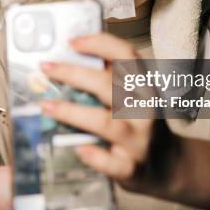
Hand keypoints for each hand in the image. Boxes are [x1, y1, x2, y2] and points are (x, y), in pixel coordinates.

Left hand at [38, 32, 178, 195]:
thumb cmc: (136, 123)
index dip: (100, 44)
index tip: (72, 41)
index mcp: (143, 85)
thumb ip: (105, 78)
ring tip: (46, 106)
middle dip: (73, 73)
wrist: (164, 165)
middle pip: (108, 85)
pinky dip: (96, 156)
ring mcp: (139, 139)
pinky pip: (113, 163)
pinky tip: (79, 148)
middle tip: (45, 67)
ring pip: (106, 122)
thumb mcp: (129, 96)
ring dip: (73, 112)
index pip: (127, 56)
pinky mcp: (132, 167)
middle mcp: (145, 109)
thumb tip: (64, 58)